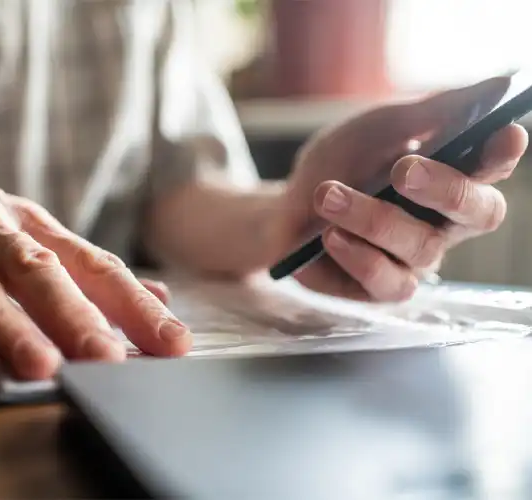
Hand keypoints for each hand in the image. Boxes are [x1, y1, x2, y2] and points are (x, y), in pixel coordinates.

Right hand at [0, 162, 190, 378]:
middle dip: (75, 316)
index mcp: (33, 225)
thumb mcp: (29, 233)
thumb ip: (87, 268)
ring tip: (37, 366)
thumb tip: (159, 295)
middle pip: (37, 270)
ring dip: (6, 323)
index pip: (93, 265)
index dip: (134, 304)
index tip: (173, 345)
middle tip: (107, 361)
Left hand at [278, 77, 528, 300]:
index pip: (491, 168)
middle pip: (478, 214)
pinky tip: (329, 236)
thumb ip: (432, 112)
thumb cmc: (339, 165)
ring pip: (421, 247)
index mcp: (451, 177)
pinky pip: (388, 282)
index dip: (502, 154)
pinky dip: (357, 256)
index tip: (504, 132)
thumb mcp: (377, 129)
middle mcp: (444, 222)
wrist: (284, 208)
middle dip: (445, 190)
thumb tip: (501, 83)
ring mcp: (416, 260)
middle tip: (403, 170)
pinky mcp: (382, 289)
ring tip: (327, 194)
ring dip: (372, 218)